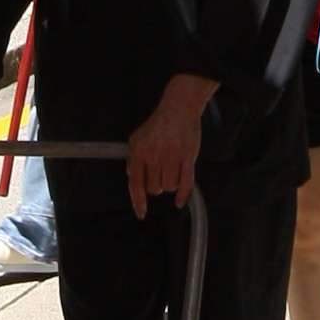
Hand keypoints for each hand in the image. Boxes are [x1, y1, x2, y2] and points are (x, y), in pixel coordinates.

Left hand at [126, 73, 215, 215]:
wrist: (179, 106)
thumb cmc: (159, 123)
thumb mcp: (138, 138)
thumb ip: (133, 159)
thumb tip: (131, 178)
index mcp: (139, 151)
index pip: (136, 183)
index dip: (138, 201)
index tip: (141, 213)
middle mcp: (154, 154)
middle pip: (154, 188)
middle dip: (157, 184)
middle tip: (161, 171)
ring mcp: (172, 156)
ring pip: (169, 187)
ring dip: (170, 183)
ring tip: (172, 166)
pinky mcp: (188, 157)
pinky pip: (185, 183)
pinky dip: (183, 194)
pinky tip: (179, 201)